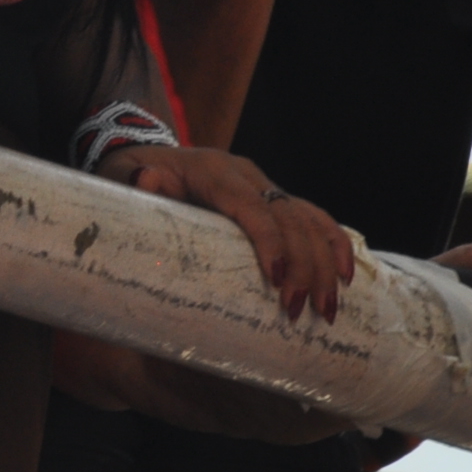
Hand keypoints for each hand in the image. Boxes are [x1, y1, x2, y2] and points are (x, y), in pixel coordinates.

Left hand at [106, 144, 354, 321]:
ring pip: (309, 221)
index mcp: (214, 171)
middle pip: (289, 218)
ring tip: (327, 311)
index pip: (251, 207)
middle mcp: (246, 175)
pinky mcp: (275, 199)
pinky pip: (315, 218)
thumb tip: (146, 179)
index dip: (270, 242)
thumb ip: (135, 183)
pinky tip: (346, 277)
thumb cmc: (134, 178)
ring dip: (325, 265)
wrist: (148, 159)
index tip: (279, 281)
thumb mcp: (126, 177)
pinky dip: (335, 245)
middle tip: (299, 312)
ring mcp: (265, 185)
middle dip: (303, 267)